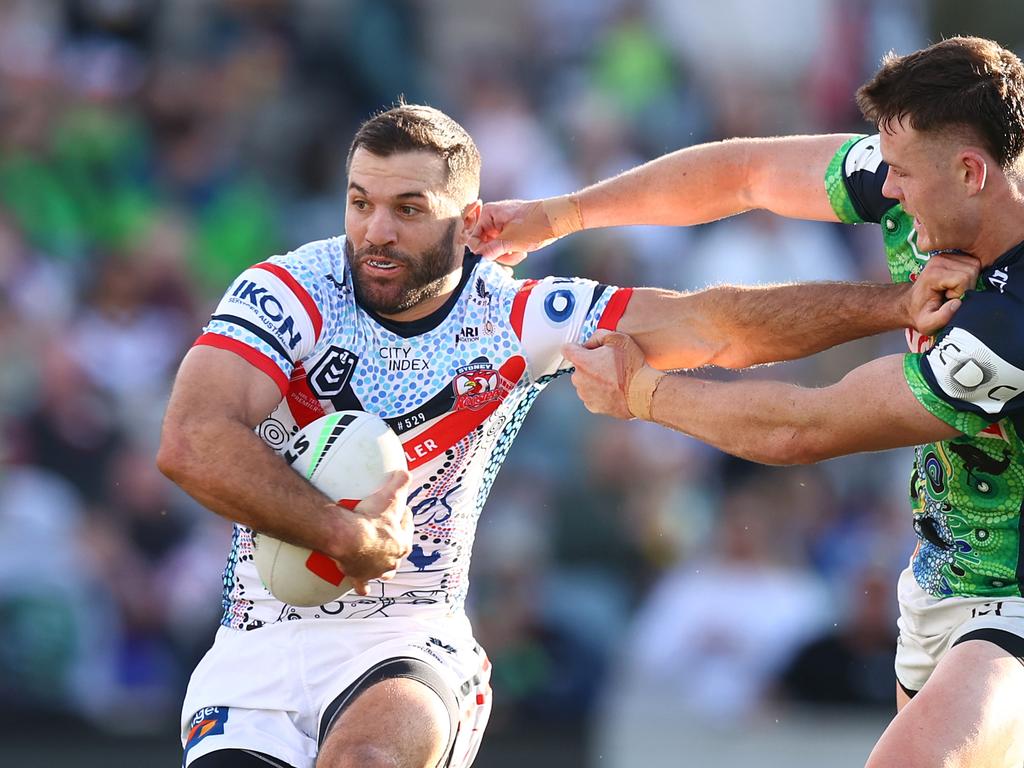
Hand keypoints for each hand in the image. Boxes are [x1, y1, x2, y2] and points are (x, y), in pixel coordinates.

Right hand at [331, 469, 412, 594]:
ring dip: (384, 567)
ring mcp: (376, 570)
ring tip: (381, 563)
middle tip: (388, 536)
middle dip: (395, 545)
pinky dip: (363, 586)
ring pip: (385, 571)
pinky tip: (363, 588)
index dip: (404, 517)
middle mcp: (392, 560)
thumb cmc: (370, 518)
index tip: (400, 510)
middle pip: (397, 552)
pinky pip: (363, 585)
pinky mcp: (359, 577)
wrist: (348, 538)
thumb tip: (406, 471)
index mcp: (402, 543)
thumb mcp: (389, 496)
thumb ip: (400, 481)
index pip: (407, 528)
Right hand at [468, 196, 579, 263]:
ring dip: (506, 255)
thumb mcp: (510, 241)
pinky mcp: (511, 232)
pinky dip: (512, 252)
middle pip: (484, 245)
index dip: (481, 252)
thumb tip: (477, 258)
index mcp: (488, 214)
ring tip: (519, 253)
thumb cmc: (534, 224)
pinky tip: (522, 252)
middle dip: (497, 254)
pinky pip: (505, 247)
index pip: (473, 238)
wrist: (557, 219)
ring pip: (495, 249)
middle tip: (509, 255)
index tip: (491, 259)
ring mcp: (502, 225)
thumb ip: (490, 250)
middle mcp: (492, 218)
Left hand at [562, 330, 650, 419]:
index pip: (567, 349)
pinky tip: (614, 389)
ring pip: (585, 382)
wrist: (642, 393)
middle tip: (609, 364)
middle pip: (578, 367)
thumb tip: (591, 341)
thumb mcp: (618, 338)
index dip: (578, 347)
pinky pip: (592, 395)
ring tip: (614, 378)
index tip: (587, 349)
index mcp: (581, 361)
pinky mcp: (592, 406)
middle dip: (590, 364)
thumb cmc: (631, 368)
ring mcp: (584, 394)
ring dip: (595, 379)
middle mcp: (578, 379)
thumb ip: (598, 335)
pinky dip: (600, 392)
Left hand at [908, 252, 979, 333]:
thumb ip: (942, 317)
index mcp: (933, 274)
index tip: (948, 299)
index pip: (963, 279)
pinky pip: (972, 262)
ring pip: (974, 265)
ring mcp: (945, 256)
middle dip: (967, 286)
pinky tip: (956, 283)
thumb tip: (958, 303)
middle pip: (971, 270)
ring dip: (968, 281)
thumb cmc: (920, 314)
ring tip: (953, 289)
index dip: (961, 293)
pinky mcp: (951, 255)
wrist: (911, 304)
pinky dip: (969, 275)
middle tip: (951, 295)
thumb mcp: (928, 323)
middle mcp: (938, 261)